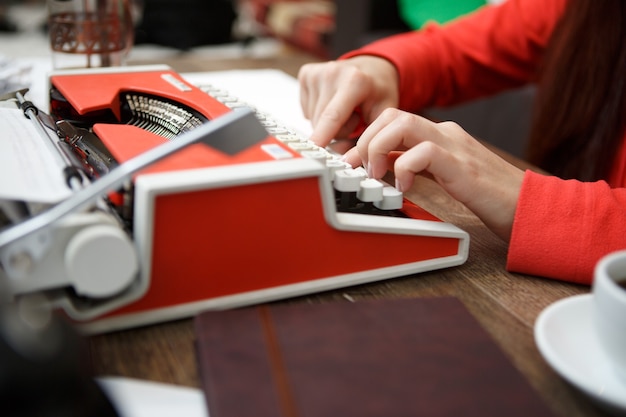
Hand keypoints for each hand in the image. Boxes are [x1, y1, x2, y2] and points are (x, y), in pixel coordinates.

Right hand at [298, 56, 399, 147]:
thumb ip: (367, 141)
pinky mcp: (306, 74)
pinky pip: (306, 109)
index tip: (313, 148)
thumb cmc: (378, 91)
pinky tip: (332, 103)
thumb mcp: (382, 116)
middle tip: (355, 119)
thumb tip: (349, 162)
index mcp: (355, 80)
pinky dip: (317, 112)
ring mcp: (317, 72)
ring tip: (345, 111)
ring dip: (327, 124)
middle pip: (322, 122)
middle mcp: (333, 72)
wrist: (372, 68)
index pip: (333, 116)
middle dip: (336, 132)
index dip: (322, 135)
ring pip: (312, 118)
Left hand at [355, 108, 524, 240]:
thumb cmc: (487, 196)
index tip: (349, 161)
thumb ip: (415, 166)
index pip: (392, 120)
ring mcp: (454, 145)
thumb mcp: (441, 176)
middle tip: (362, 169)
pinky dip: (403, 168)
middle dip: (366, 139)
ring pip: (403, 123)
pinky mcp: (462, 165)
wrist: (527, 208)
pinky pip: (423, 152)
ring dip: (379, 148)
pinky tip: (404, 189)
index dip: (364, 138)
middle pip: (393, 114)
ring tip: (377, 175)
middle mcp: (445, 133)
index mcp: (439, 135)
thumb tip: (382, 167)